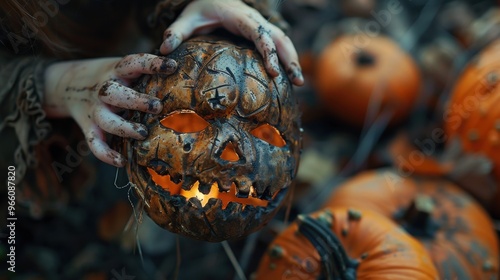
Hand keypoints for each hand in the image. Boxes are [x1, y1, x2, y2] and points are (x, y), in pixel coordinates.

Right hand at [43, 54, 176, 166]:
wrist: (67, 85)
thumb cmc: (111, 77)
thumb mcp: (125, 67)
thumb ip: (148, 71)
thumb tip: (183, 69)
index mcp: (117, 70)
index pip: (134, 63)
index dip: (153, 63)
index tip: (172, 66)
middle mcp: (103, 89)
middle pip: (114, 92)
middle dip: (136, 100)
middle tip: (157, 107)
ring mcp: (94, 109)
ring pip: (105, 119)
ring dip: (123, 127)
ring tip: (143, 133)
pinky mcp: (88, 127)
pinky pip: (94, 143)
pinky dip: (105, 154)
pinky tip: (122, 162)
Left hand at [159, 0, 303, 85]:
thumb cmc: (202, 8)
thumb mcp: (188, 18)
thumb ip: (176, 31)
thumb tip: (163, 48)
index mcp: (241, 17)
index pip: (260, 34)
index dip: (269, 51)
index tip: (274, 70)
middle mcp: (255, 22)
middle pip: (279, 38)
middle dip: (290, 58)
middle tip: (298, 80)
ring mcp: (261, 27)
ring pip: (284, 41)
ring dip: (293, 61)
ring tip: (301, 83)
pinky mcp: (262, 35)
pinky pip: (280, 46)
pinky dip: (288, 59)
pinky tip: (292, 78)